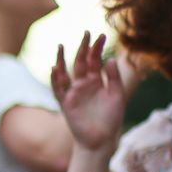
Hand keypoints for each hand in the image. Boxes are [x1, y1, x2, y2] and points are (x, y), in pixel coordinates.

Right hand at [49, 32, 128, 151]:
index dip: (97, 48)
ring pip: (65, 72)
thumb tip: (110, 59)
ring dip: (62, 60)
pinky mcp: (66, 103)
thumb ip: (113, 78)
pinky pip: (58, 89)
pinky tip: (54, 68)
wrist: (102, 139)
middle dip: (83, 48)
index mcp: (96, 80)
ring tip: (61, 46)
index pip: (95, 60)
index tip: (101, 36)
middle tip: (86, 33)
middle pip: (81, 62)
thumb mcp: (117, 95)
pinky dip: (55, 79)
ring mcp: (73, 92)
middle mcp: (83, 84)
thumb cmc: (111, 118)